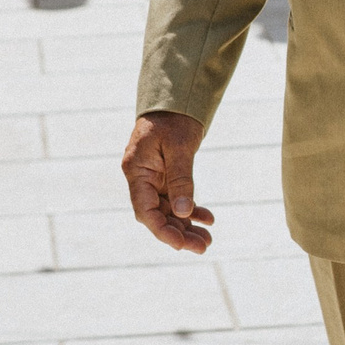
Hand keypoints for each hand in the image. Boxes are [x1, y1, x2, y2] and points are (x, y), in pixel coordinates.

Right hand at [122, 110, 213, 253]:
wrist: (176, 98)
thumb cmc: (174, 118)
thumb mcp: (179, 147)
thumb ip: (180, 179)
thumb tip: (184, 211)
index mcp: (136, 171)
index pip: (145, 210)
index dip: (162, 230)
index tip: (181, 244)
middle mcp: (142, 178)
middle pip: (157, 215)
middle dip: (178, 233)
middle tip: (203, 247)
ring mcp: (153, 178)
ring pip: (169, 210)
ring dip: (186, 225)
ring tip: (207, 239)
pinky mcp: (166, 175)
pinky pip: (177, 199)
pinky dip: (191, 209)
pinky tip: (208, 218)